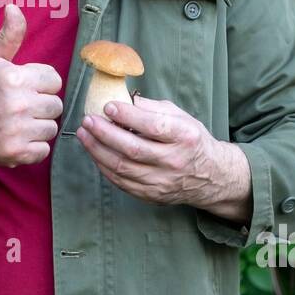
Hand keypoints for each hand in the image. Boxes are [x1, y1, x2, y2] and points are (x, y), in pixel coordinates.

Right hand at [0, 5, 63, 179]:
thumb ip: (8, 35)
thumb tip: (14, 7)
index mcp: (14, 77)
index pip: (54, 79)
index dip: (40, 83)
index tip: (24, 88)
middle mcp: (18, 103)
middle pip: (55, 105)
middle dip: (41, 106)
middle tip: (20, 108)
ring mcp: (17, 130)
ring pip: (51, 128)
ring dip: (38, 127)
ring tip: (18, 123)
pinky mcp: (15, 152)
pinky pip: (43, 150)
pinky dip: (33, 147)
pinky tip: (16, 138)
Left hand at [75, 94, 247, 210]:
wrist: (210, 176)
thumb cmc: (191, 140)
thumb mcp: (181, 117)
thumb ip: (154, 108)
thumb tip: (126, 100)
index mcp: (184, 136)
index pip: (153, 126)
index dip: (128, 116)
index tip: (108, 106)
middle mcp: (174, 160)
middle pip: (133, 149)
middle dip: (105, 133)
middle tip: (88, 120)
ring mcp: (162, 181)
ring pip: (122, 168)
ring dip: (98, 150)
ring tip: (84, 134)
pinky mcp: (152, 195)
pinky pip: (121, 182)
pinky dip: (104, 167)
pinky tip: (95, 152)